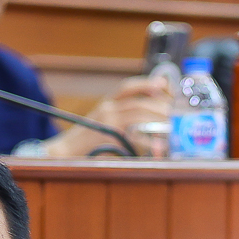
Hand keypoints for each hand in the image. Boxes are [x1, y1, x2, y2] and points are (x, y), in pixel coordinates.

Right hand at [43, 73, 171, 156]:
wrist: (62, 154)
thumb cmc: (86, 146)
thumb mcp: (104, 129)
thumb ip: (124, 127)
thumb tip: (154, 137)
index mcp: (107, 105)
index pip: (129, 87)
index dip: (148, 83)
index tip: (164, 85)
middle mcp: (106, 108)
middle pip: (138, 100)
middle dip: (160, 104)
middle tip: (175, 111)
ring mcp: (106, 120)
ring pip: (137, 111)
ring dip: (157, 116)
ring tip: (172, 123)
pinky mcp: (108, 134)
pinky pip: (132, 132)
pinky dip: (148, 139)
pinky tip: (158, 144)